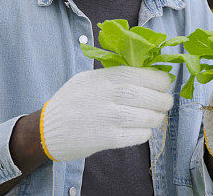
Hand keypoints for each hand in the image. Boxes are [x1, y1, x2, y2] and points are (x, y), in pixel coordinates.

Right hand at [39, 66, 172, 161]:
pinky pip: (138, 135)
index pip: (142, 74)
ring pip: (147, 117)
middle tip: (166, 102)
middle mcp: (107, 95)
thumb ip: (114, 74)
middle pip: (149, 96)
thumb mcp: (88, 78)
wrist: (46, 129)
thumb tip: (147, 73)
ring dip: (157, 118)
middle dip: (163, 100)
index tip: (165, 83)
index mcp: (104, 77)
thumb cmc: (71, 101)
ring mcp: (107, 118)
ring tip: (156, 117)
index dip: (160, 80)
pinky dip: (145, 133)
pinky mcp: (107, 139)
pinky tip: (141, 129)